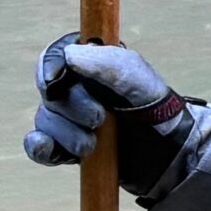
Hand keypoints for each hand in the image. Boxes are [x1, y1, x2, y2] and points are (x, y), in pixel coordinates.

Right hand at [24, 35, 191, 193]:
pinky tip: (48, 148)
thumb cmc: (158, 111)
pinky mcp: (68, 148)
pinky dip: (39, 147)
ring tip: (93, 145)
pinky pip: (39, 146)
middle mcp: (78, 90)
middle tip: (100, 119)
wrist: (170, 155)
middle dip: (72, 107)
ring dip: (66, 133)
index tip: (56, 78)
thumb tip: (69, 55)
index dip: (51, 65)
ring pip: (46, 120)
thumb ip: (108, 64)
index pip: (57, 56)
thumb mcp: (139, 80)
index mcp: (94, 65)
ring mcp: (72, 120)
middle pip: (51, 92)